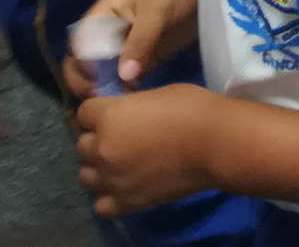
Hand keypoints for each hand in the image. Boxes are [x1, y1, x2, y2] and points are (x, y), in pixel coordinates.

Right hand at [61, 0, 199, 99]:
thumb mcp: (156, 10)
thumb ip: (139, 42)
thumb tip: (123, 77)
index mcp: (104, 14)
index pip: (80, 45)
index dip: (81, 66)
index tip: (94, 84)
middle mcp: (111, 32)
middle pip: (86, 63)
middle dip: (88, 82)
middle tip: (103, 99)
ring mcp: (129, 45)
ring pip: (107, 73)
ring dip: (108, 89)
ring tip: (120, 104)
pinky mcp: (148, 56)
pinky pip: (130, 76)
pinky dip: (128, 88)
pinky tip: (136, 99)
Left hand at [76, 87, 224, 217]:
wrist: (216, 143)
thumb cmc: (193, 109)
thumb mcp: (157, 94)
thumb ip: (132, 107)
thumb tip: (127, 116)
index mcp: (109, 116)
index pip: (84, 113)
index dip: (100, 111)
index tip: (116, 112)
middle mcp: (103, 148)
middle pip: (82, 145)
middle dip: (99, 139)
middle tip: (122, 137)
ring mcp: (112, 178)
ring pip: (86, 175)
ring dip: (99, 167)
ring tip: (121, 163)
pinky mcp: (126, 202)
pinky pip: (101, 204)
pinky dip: (109, 196)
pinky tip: (125, 186)